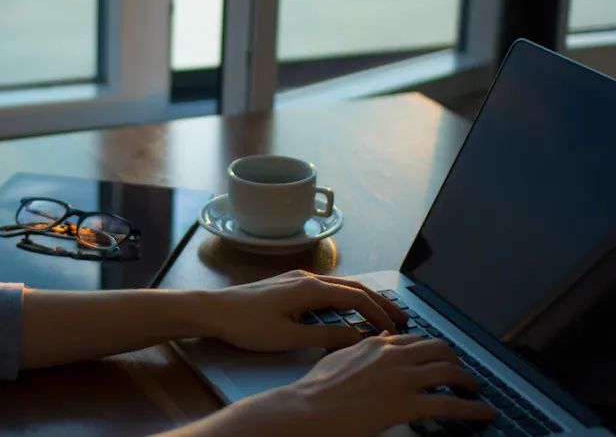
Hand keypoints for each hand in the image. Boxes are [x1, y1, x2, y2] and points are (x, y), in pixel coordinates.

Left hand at [205, 270, 410, 351]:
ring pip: (340, 286)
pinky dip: (345, 298)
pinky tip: (347, 310)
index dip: (379, 314)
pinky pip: (326, 288)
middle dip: (380, 302)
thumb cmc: (246, 324)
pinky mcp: (288, 285)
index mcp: (310, 288)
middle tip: (402, 317)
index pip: (356, 298)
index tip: (395, 330)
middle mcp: (307, 278)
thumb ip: (325, 337)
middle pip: (354, 287)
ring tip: (380, 314)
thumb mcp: (288, 337)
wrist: (213, 310)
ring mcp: (297, 279)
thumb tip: (357, 337)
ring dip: (363, 298)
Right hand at [242, 334, 495, 436]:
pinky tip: (485, 412)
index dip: (435, 350)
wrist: (308, 409)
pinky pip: (450, 405)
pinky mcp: (407, 404)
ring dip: (469, 382)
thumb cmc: (316, 389)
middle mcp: (394, 355)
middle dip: (457, 361)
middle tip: (463, 374)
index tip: (442, 358)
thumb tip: (372, 345)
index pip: (417, 340)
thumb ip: (361, 350)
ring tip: (476, 391)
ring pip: (450, 373)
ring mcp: (403, 379)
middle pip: (440, 350)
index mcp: (378, 344)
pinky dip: (473, 409)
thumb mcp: (339, 357)